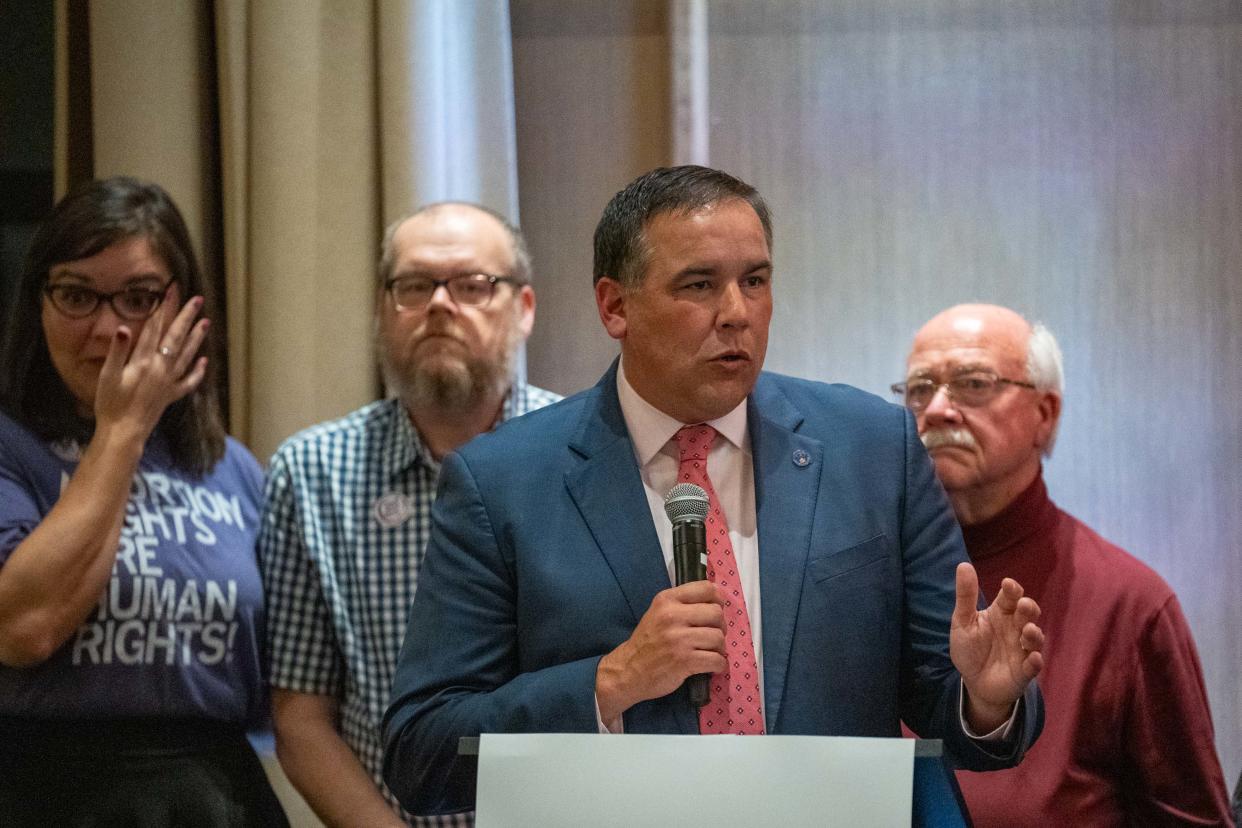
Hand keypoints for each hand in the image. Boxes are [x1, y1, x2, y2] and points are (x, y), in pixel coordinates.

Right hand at [92, 295, 208, 438]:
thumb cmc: (111, 403)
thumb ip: (117, 351)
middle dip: (186, 317)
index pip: (155, 327)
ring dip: (197, 338)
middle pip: (176, 337)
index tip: (170, 291)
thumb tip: (124, 328)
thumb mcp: (108, 375)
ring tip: (206, 322)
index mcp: (144, 361)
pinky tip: (204, 361)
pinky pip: (189, 381)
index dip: (163, 308)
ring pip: (187, 354)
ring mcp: (169, 382)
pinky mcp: (171, 395)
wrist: (124, 432)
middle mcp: (161, 368)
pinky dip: (198, 371)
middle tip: (197, 300)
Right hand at [595, 581, 724, 722]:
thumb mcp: (658, 613)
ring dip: (719, 648)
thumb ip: (682, 604)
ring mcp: (678, 639)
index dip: (718, 599)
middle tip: (712, 636)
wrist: (629, 670)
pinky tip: (711, 666)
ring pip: (718, 637)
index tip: (716, 609)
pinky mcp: (684, 661)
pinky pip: (716, 660)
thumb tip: (717, 600)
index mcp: (667, 600)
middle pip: (716, 613)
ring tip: (710, 652)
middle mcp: (672, 616)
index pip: (706, 588)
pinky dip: (719, 665)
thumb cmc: (648, 641)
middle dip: (720, 626)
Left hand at [950, 562, 1044, 731]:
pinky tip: (1032, 658)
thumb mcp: (962, 621)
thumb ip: (965, 595)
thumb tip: (963, 564)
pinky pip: (1034, 666)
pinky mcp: (1025, 671)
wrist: (974, 682)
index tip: (1008, 584)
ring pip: (1035, 638)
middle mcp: (1015, 628)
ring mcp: (1022, 649)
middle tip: (1024, 605)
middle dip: (1028, 609)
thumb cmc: (970, 648)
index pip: (1010, 597)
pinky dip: (1035, 662)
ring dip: (1034, 634)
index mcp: (1000, 613)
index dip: (1012, 590)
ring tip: (1027, 631)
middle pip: (1028, 614)